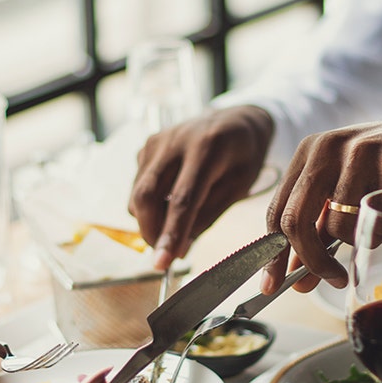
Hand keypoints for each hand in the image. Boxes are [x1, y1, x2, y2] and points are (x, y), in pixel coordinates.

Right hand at [129, 105, 274, 268]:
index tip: (162, 264)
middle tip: (166, 253)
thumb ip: (208, 216)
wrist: (237, 119)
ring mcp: (157, 141)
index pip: (182, 200)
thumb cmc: (244, 155)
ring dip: (150, 220)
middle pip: (146, 196)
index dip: (170, 234)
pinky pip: (138, 185)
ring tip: (175, 226)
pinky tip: (170, 201)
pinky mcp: (147, 146)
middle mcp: (175, 141)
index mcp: (207, 148)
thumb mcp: (239, 187)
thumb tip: (179, 249)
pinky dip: (149, 204)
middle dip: (150, 232)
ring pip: (137, 193)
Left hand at [262, 114, 381, 292]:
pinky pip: (376, 224)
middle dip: (310, 261)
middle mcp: (327, 148)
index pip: (277, 211)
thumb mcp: (346, 191)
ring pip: (339, 227)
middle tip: (330, 280)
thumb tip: (297, 277)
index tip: (272, 285)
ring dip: (360, 239)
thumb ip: (319, 229)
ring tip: (379, 220)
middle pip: (296, 221)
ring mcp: (359, 154)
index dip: (272, 255)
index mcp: (308, 152)